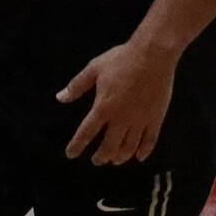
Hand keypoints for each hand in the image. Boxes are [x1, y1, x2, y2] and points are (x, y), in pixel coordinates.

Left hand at [58, 41, 178, 163]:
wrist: (153, 54)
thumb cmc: (122, 59)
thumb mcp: (94, 69)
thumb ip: (77, 86)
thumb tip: (60, 98)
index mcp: (103, 107)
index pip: (86, 133)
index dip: (77, 145)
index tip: (71, 154)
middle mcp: (121, 118)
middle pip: (109, 146)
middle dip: (101, 156)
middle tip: (97, 160)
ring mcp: (140, 119)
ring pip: (129, 147)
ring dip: (120, 157)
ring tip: (115, 160)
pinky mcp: (156, 117)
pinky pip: (150, 140)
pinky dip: (144, 151)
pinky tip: (139, 157)